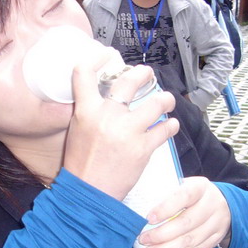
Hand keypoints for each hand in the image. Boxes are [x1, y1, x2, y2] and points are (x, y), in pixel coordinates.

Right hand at [63, 57, 177, 200]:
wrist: (89, 193)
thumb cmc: (81, 166)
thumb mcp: (77, 132)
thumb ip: (89, 113)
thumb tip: (106, 100)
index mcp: (85, 111)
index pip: (84, 73)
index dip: (95, 58)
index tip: (106, 54)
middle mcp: (107, 116)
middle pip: (130, 81)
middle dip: (143, 74)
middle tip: (149, 74)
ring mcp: (127, 130)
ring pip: (156, 103)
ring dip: (165, 100)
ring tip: (167, 101)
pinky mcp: (143, 147)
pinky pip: (164, 129)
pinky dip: (170, 126)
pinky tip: (170, 126)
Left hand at [139, 177, 230, 247]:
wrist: (222, 203)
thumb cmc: (192, 194)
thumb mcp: (183, 185)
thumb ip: (166, 192)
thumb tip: (136, 205)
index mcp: (200, 187)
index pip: (183, 196)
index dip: (166, 208)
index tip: (149, 218)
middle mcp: (212, 204)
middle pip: (186, 223)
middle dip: (161, 235)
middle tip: (143, 240)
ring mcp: (217, 223)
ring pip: (191, 241)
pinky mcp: (216, 238)